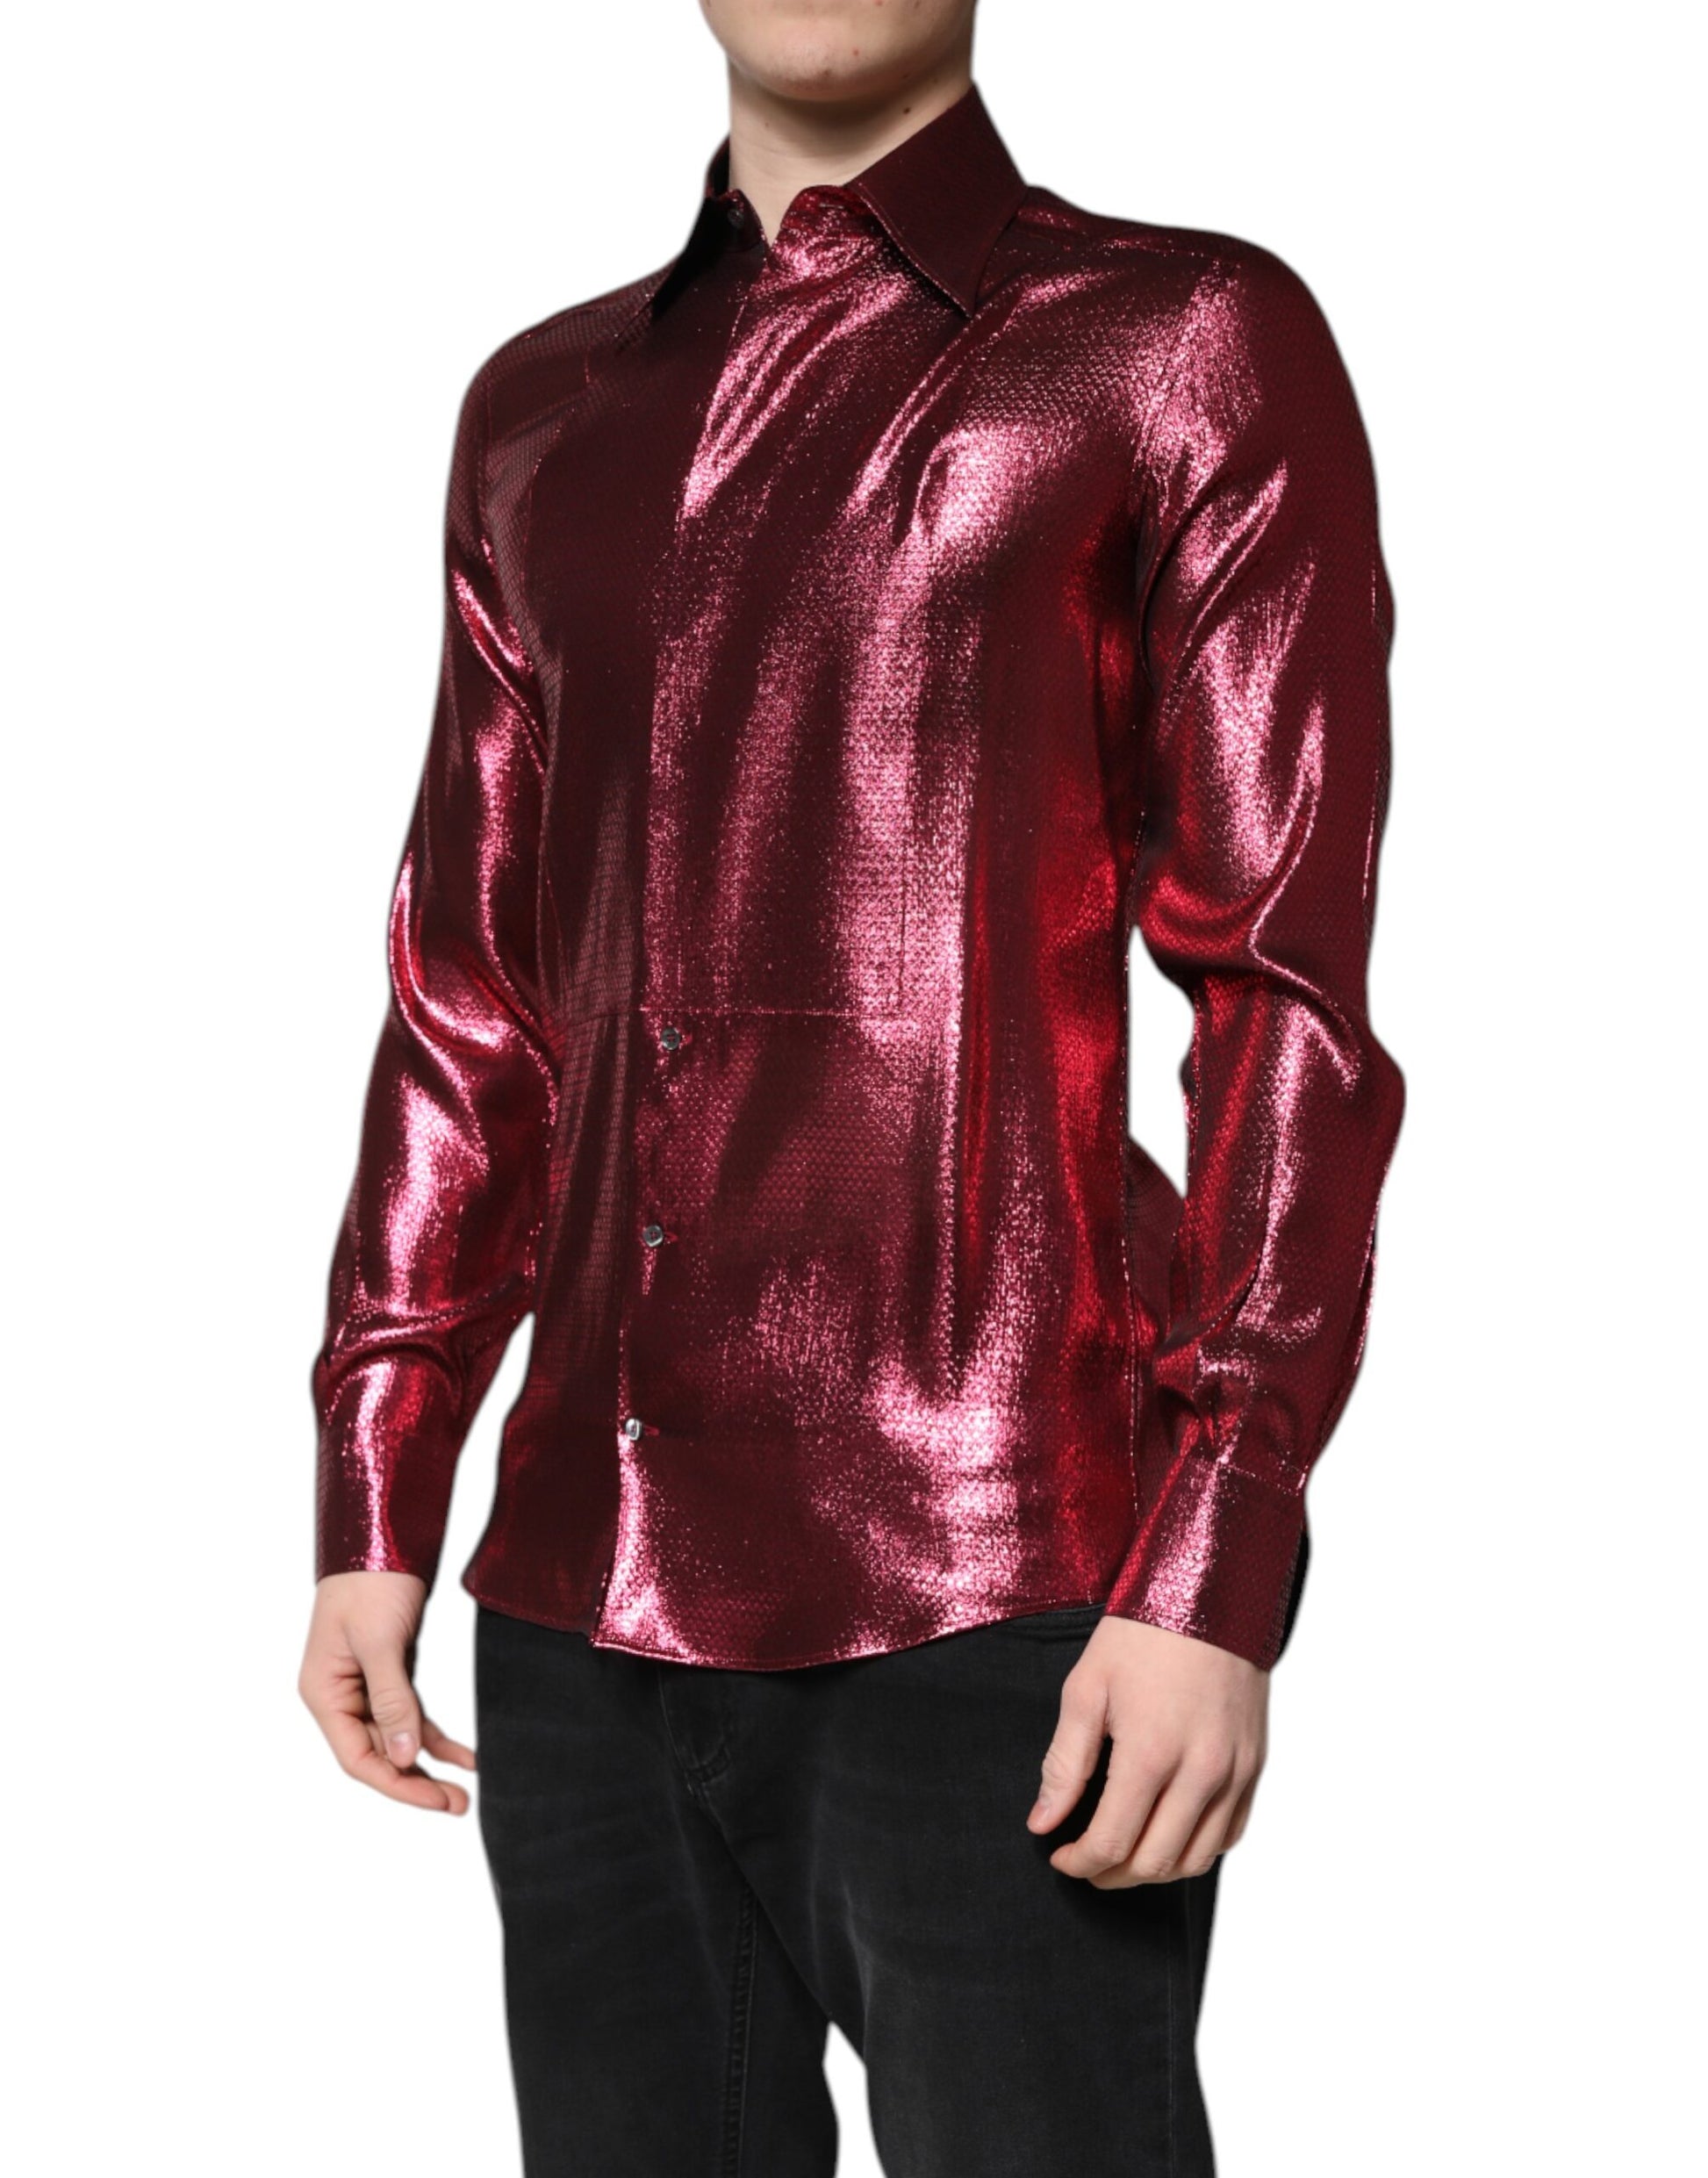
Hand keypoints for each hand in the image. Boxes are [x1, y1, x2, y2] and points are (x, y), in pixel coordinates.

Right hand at [298, 1571, 476, 1813]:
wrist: (387, 1534)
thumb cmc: (371, 1581)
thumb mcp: (380, 1641)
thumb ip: (392, 1699)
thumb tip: (406, 1755)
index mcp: (324, 1692)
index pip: (357, 1757)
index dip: (396, 1783)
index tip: (435, 1799)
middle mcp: (340, 1695)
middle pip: (378, 1754)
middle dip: (417, 1780)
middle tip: (458, 1804)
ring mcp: (366, 1684)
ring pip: (398, 1737)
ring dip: (429, 1762)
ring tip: (466, 1790)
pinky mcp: (391, 1670)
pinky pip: (412, 1713)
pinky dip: (435, 1734)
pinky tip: (464, 1754)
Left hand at [1027, 1615, 1267, 1885]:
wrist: (1210, 1595)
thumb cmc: (1142, 1635)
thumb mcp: (1086, 1688)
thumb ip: (1064, 1763)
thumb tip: (1043, 1823)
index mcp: (1151, 1754)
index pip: (1111, 1842)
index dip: (1078, 1862)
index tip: (1058, 1855)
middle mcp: (1200, 1773)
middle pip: (1153, 1863)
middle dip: (1110, 1874)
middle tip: (1084, 1860)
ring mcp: (1233, 1773)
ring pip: (1195, 1859)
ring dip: (1153, 1870)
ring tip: (1121, 1855)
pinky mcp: (1253, 1766)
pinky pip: (1229, 1835)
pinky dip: (1195, 1849)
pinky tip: (1166, 1834)